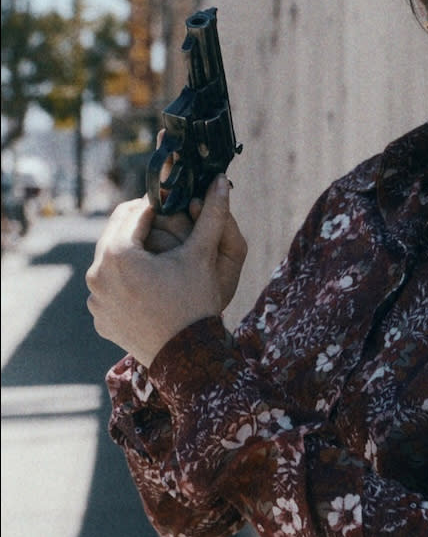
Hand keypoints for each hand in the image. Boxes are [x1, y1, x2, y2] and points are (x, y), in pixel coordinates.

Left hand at [86, 175, 247, 366]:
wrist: (189, 356)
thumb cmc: (197, 301)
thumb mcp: (203, 254)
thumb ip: (212, 214)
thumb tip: (222, 180)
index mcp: (118, 254)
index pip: (132, 212)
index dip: (155, 205)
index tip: (172, 206)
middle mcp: (97, 275)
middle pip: (116, 235)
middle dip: (140, 228)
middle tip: (166, 227)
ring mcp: (95, 300)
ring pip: (110, 263)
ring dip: (132, 254)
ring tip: (160, 258)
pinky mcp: (100, 319)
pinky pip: (109, 290)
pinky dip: (126, 283)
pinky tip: (150, 287)